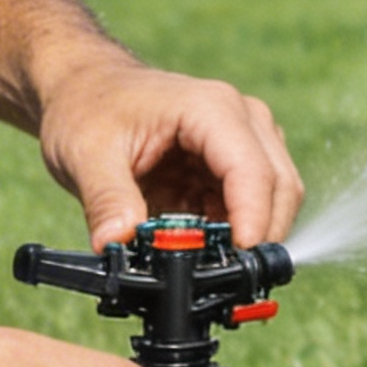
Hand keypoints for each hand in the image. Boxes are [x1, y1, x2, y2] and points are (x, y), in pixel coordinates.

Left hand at [36, 60, 304, 250]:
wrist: (88, 88)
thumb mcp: (87, 154)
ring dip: (247, 237)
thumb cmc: (89, 108)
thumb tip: (117, 244)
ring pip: (275, 199)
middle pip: (279, 187)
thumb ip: (107, 200)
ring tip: (202, 263)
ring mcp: (244, 140)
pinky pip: (251, 207)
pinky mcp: (233, 164)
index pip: (252, 171)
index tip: (235, 262)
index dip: (252, 220)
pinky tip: (199, 247)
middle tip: (221, 279)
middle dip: (259, 236)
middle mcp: (241, 119)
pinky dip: (232, 233)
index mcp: (210, 108)